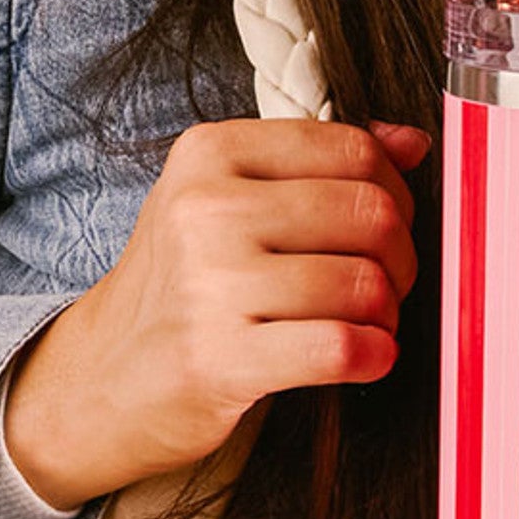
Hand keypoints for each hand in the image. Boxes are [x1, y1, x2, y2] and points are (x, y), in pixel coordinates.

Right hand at [4, 117, 430, 506]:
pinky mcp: (221, 358)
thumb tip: (414, 143)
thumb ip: (320, 164)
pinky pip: (340, 347)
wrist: (103, 376)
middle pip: (370, 213)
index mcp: (210, 152)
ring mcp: (210, 284)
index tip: (387, 224)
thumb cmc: (184, 283)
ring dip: (386, 313)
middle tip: (383, 283)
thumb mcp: (230, 199)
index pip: (352, 149)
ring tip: (365, 324)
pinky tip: (365, 357)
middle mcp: (206, 209)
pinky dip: (374, 355)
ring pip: (363, 283)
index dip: (395, 190)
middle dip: (399, 256)